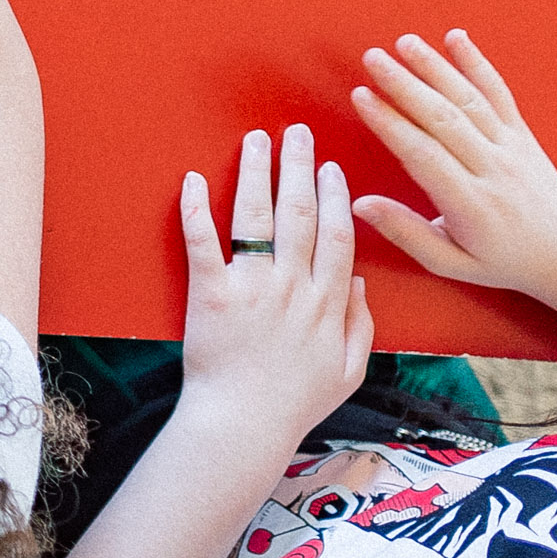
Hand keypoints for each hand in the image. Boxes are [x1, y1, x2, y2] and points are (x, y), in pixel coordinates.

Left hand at [175, 126, 371, 452]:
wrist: (243, 425)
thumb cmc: (294, 403)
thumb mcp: (349, 370)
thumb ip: (360, 324)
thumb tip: (356, 279)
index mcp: (326, 302)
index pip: (335, 234)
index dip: (334, 196)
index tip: (331, 167)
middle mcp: (292, 286)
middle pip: (299, 213)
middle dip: (299, 167)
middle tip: (296, 132)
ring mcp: (251, 287)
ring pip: (257, 217)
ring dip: (257, 173)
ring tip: (256, 140)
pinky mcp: (210, 293)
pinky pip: (203, 242)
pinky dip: (197, 208)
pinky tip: (196, 179)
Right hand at [351, 30, 556, 346]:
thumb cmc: (502, 260)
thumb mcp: (449, 262)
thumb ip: (405, 232)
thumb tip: (360, 204)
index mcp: (469, 203)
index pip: (423, 154)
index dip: (390, 123)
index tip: (361, 97)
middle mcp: (491, 169)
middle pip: (443, 118)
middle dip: (404, 84)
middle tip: (372, 58)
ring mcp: (510, 147)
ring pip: (469, 100)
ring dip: (435, 67)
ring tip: (404, 43)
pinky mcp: (521, 134)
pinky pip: (499, 94)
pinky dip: (478, 64)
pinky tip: (457, 39)